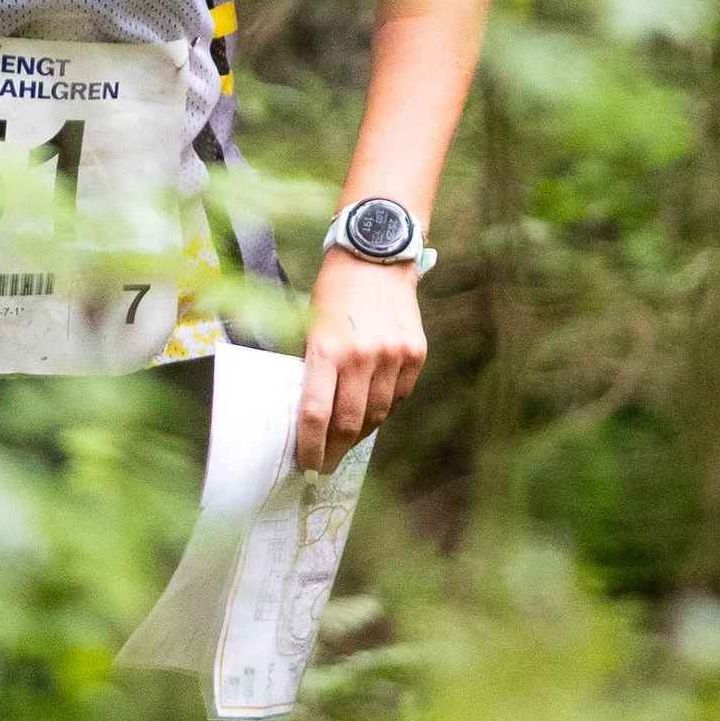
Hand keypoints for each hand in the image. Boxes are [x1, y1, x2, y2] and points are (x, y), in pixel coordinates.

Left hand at [297, 249, 425, 472]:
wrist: (376, 255)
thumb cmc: (333, 291)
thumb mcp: (309, 326)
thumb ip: (312, 369)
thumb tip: (307, 416)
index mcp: (326, 348)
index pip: (315, 415)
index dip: (309, 448)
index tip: (305, 465)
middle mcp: (362, 356)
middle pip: (348, 423)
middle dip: (333, 451)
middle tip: (323, 463)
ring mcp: (392, 355)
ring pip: (376, 414)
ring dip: (359, 433)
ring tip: (345, 439)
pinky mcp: (415, 353)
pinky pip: (398, 397)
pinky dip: (382, 409)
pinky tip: (370, 411)